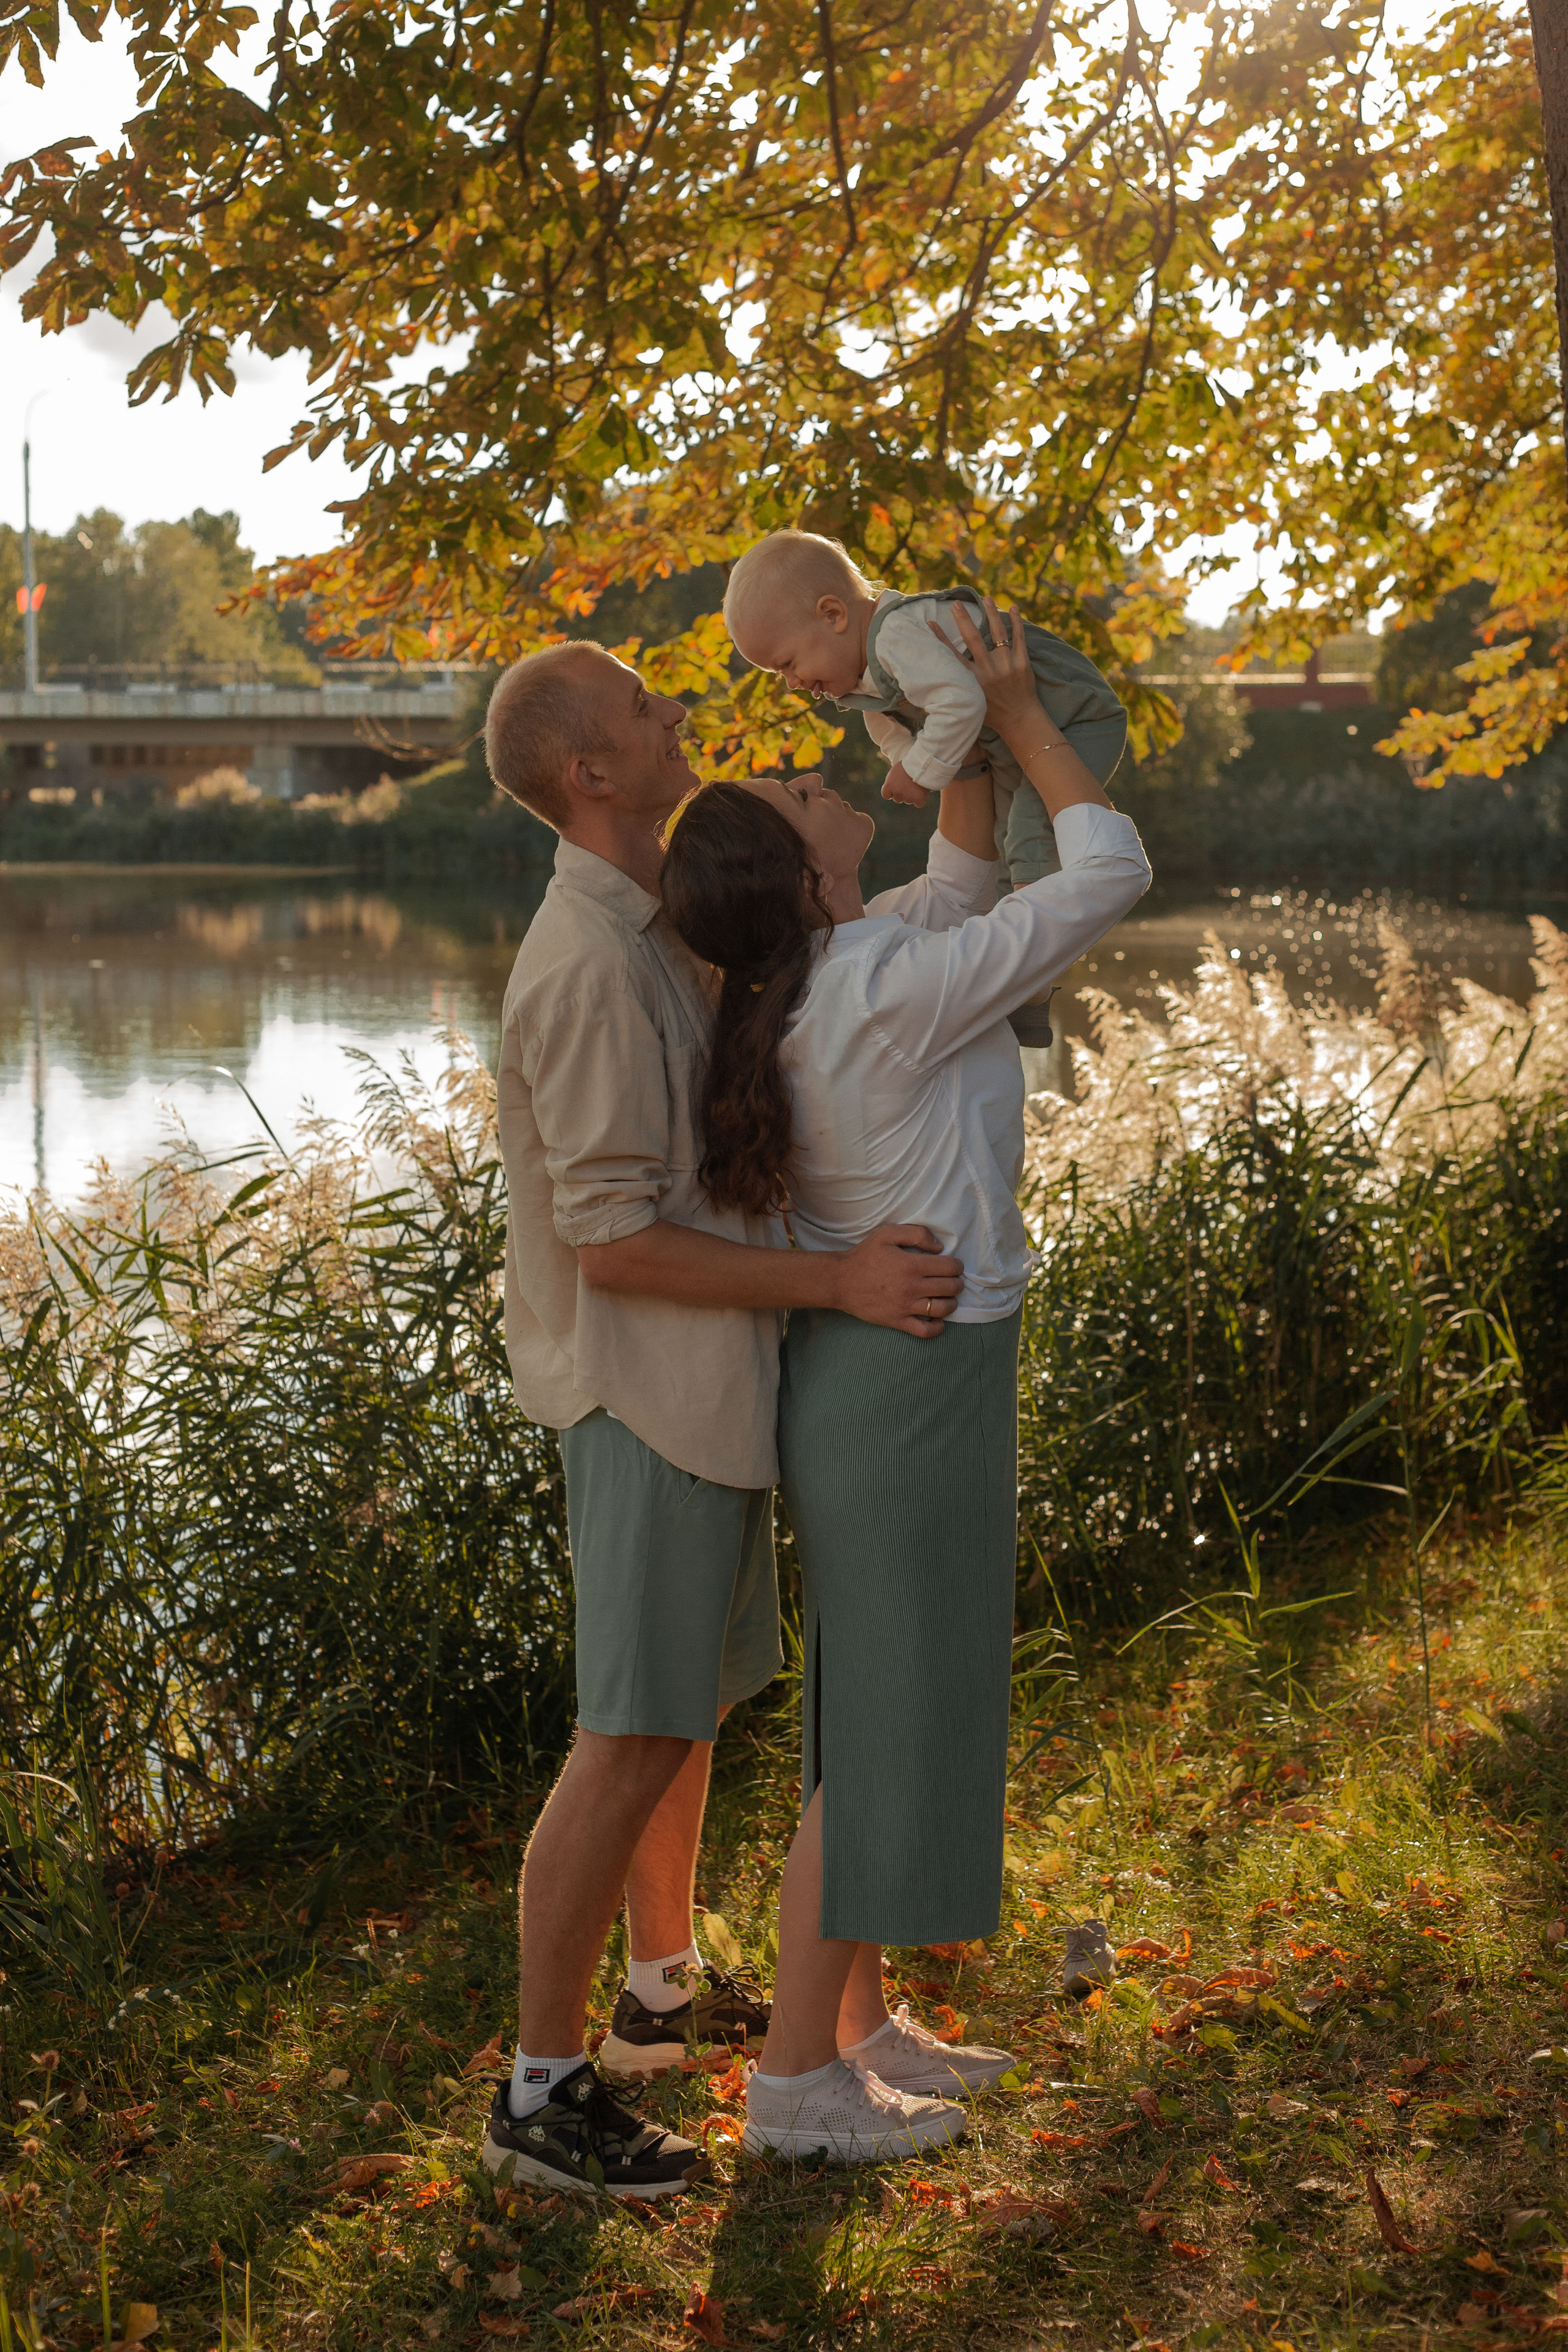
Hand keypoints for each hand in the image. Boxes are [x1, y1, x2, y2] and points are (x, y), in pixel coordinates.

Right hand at [832, 1223, 962, 1337]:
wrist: (840, 1281)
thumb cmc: (865, 1256)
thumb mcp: (887, 1234)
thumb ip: (916, 1233)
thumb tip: (940, 1247)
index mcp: (911, 1265)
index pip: (950, 1268)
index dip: (957, 1265)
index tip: (953, 1265)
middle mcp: (911, 1287)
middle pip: (950, 1288)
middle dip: (956, 1283)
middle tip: (951, 1280)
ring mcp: (905, 1307)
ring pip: (943, 1309)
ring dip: (951, 1302)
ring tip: (946, 1297)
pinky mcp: (898, 1322)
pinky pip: (926, 1331)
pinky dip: (938, 1327)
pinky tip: (937, 1318)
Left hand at [881, 762, 930, 806]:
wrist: (921, 764)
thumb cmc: (908, 764)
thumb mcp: (895, 771)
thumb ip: (893, 781)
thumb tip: (894, 788)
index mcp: (889, 785)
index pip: (886, 795)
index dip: (891, 792)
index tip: (896, 787)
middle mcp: (897, 793)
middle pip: (897, 799)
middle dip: (902, 794)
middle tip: (909, 784)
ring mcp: (908, 797)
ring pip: (909, 801)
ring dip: (912, 795)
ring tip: (917, 784)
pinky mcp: (918, 799)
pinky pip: (919, 804)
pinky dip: (921, 799)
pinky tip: (922, 791)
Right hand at [932, 596, 1039, 734]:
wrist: (1020, 721)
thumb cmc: (991, 714)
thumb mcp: (968, 704)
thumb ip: (952, 693)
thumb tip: (923, 698)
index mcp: (972, 681)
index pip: (952, 655)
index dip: (940, 638)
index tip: (931, 623)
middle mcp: (988, 671)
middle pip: (974, 638)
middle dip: (964, 618)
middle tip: (957, 603)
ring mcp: (1006, 665)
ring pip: (998, 633)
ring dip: (991, 613)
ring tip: (986, 597)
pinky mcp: (1022, 663)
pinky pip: (1019, 638)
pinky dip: (1016, 622)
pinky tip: (1012, 608)